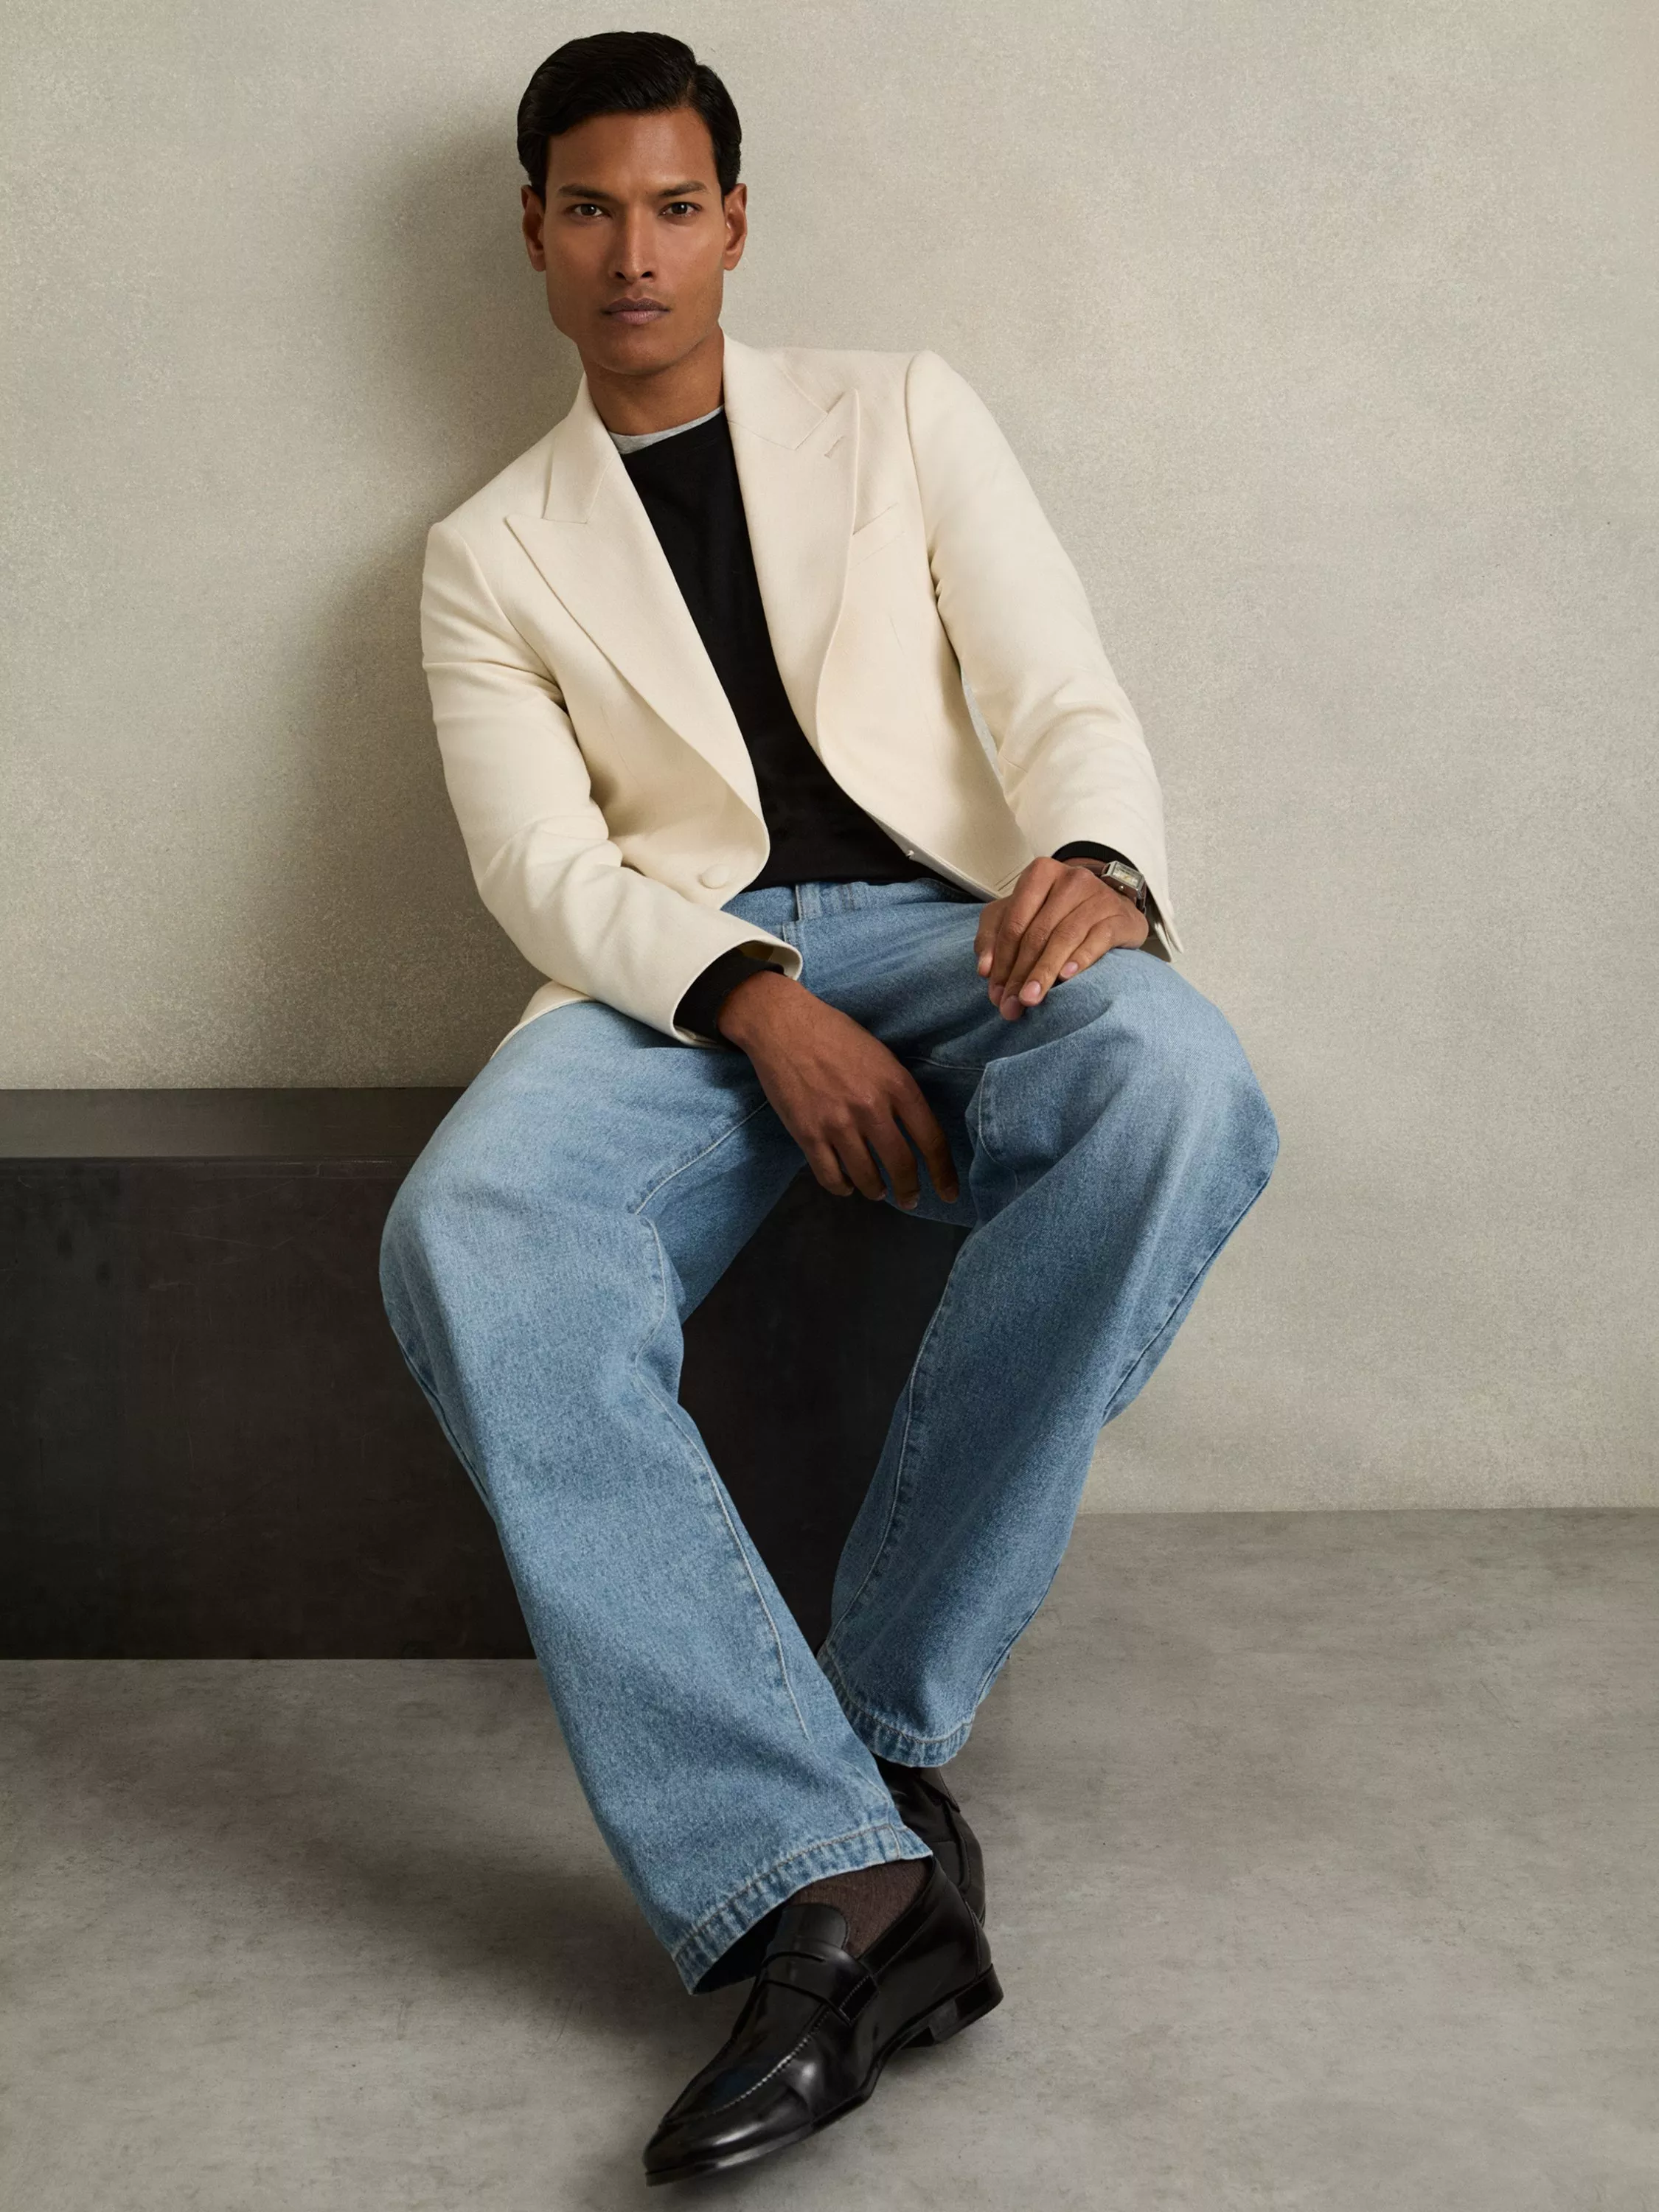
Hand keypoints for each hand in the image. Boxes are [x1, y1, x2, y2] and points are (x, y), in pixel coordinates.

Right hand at [716, 971, 960, 1208]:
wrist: (783, 1025)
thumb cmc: (836, 1035)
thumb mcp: (882, 1057)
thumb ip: (899, 1092)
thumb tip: (912, 1131)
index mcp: (897, 1085)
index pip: (931, 1140)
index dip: (944, 1173)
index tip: (948, 1193)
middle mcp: (871, 1108)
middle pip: (901, 1166)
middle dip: (909, 1191)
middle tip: (910, 1199)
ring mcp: (838, 1124)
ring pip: (867, 1178)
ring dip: (876, 1191)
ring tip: (877, 1191)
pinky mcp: (808, 1135)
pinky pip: (831, 1177)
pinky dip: (843, 1187)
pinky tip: (847, 1184)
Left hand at [976, 856, 1148, 1020]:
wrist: (1111, 907)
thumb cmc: (1059, 913)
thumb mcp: (1019, 915)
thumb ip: (993, 937)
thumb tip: (985, 969)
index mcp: (1040, 874)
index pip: (1014, 922)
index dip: (1002, 960)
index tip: (996, 992)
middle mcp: (1071, 879)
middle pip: (1038, 933)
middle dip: (1020, 973)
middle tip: (1012, 1004)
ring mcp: (1098, 896)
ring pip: (1064, 937)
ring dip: (1044, 972)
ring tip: (1031, 998)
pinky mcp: (1119, 916)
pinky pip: (1098, 940)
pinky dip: (1080, 959)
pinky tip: (1066, 977)